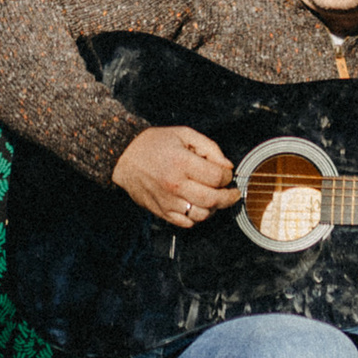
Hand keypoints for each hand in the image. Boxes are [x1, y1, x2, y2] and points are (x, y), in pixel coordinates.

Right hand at [113, 124, 239, 229]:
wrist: (124, 156)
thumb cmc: (154, 143)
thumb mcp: (184, 134)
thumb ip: (209, 147)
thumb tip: (227, 166)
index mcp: (182, 163)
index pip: (216, 177)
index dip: (227, 176)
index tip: (227, 174)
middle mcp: (175, 184)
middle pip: (213, 200)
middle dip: (228, 198)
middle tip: (232, 193)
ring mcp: (168, 201)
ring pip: (202, 215)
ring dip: (213, 209)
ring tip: (214, 199)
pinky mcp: (162, 212)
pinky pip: (186, 223)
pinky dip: (196, 217)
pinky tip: (197, 206)